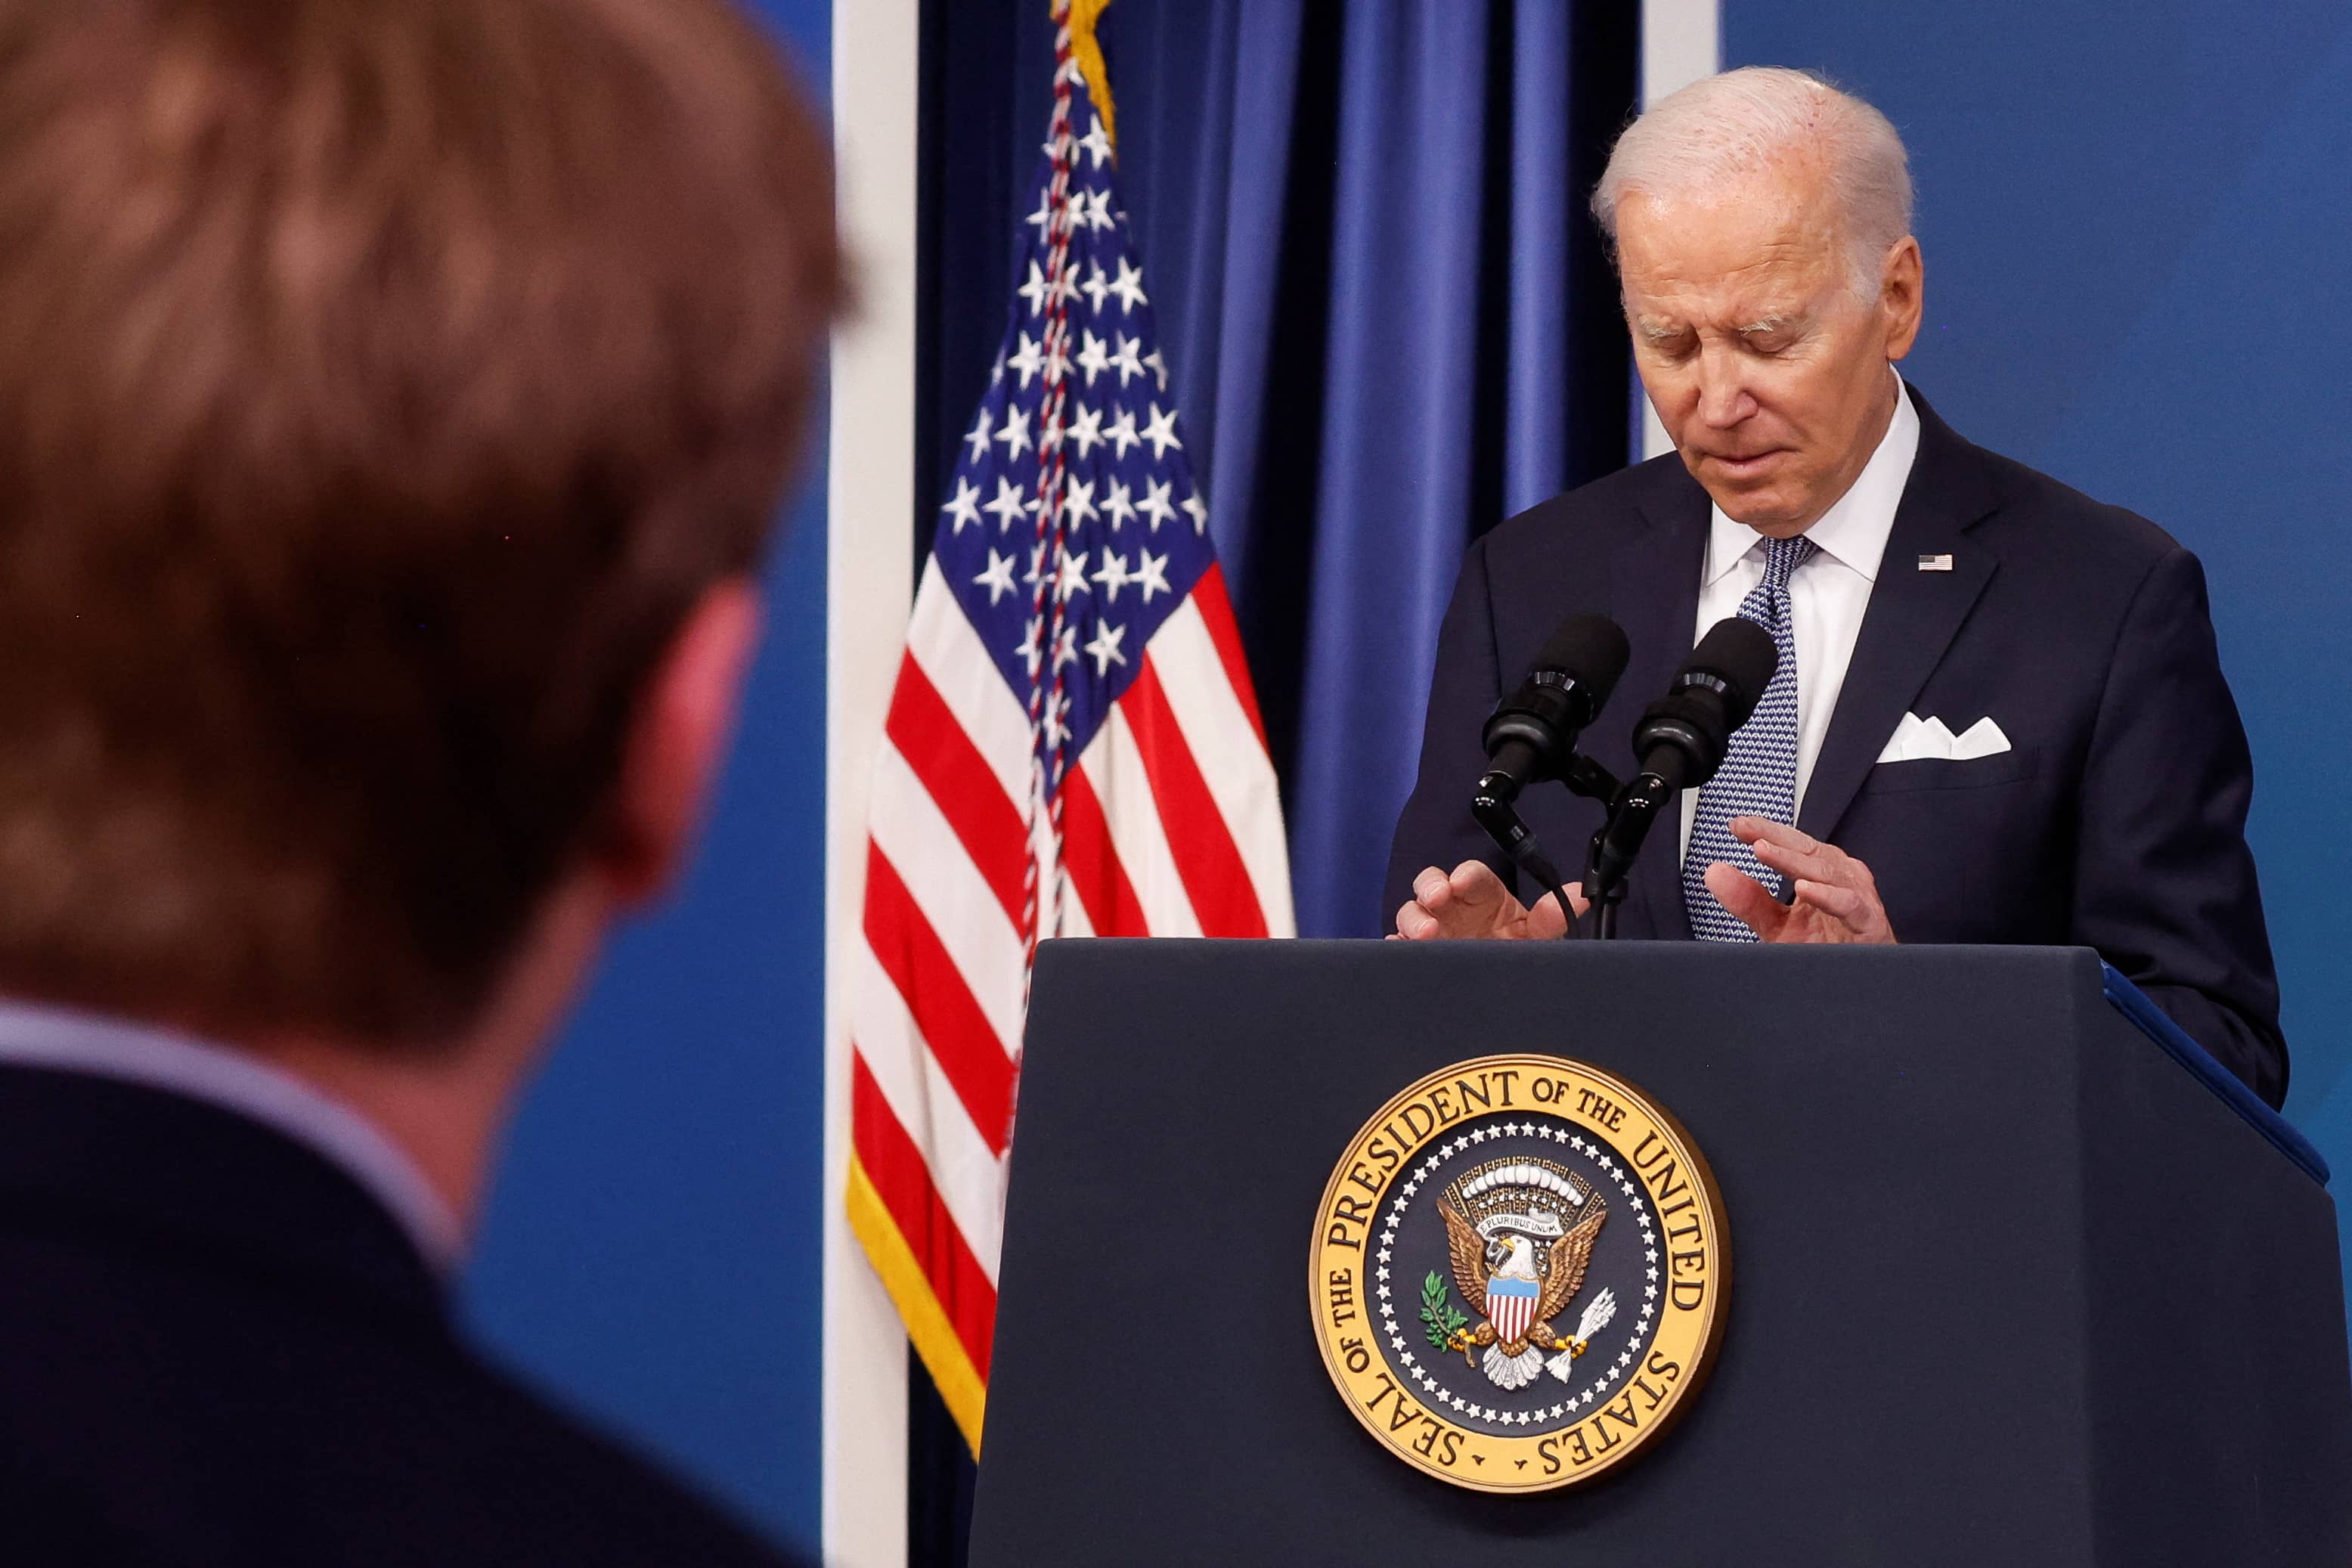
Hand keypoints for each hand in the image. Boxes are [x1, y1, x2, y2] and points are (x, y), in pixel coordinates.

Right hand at [1392, 860, 1588, 940]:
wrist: (1502, 997)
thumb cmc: (1516, 954)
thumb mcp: (1537, 939)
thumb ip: (1553, 918)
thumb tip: (1583, 894)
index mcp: (1484, 896)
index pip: (1472, 875)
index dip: (1466, 875)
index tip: (1464, 882)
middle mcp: (1454, 909)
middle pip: (1432, 883)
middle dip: (1430, 886)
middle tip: (1437, 899)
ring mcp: (1433, 932)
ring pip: (1411, 912)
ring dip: (1414, 919)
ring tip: (1427, 934)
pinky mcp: (1417, 955)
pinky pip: (1398, 946)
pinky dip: (1397, 946)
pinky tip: (1403, 951)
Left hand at [1702, 817, 1896, 943]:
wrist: (1860, 983)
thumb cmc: (1827, 948)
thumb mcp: (1778, 925)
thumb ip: (1750, 900)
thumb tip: (1715, 873)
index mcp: (1822, 874)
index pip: (1793, 845)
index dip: (1766, 831)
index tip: (1737, 825)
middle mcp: (1842, 880)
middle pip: (1809, 850)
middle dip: (1776, 838)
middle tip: (1747, 831)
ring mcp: (1858, 899)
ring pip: (1826, 872)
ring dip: (1794, 861)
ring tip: (1764, 851)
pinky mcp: (1869, 924)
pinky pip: (1850, 905)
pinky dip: (1828, 896)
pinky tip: (1805, 889)